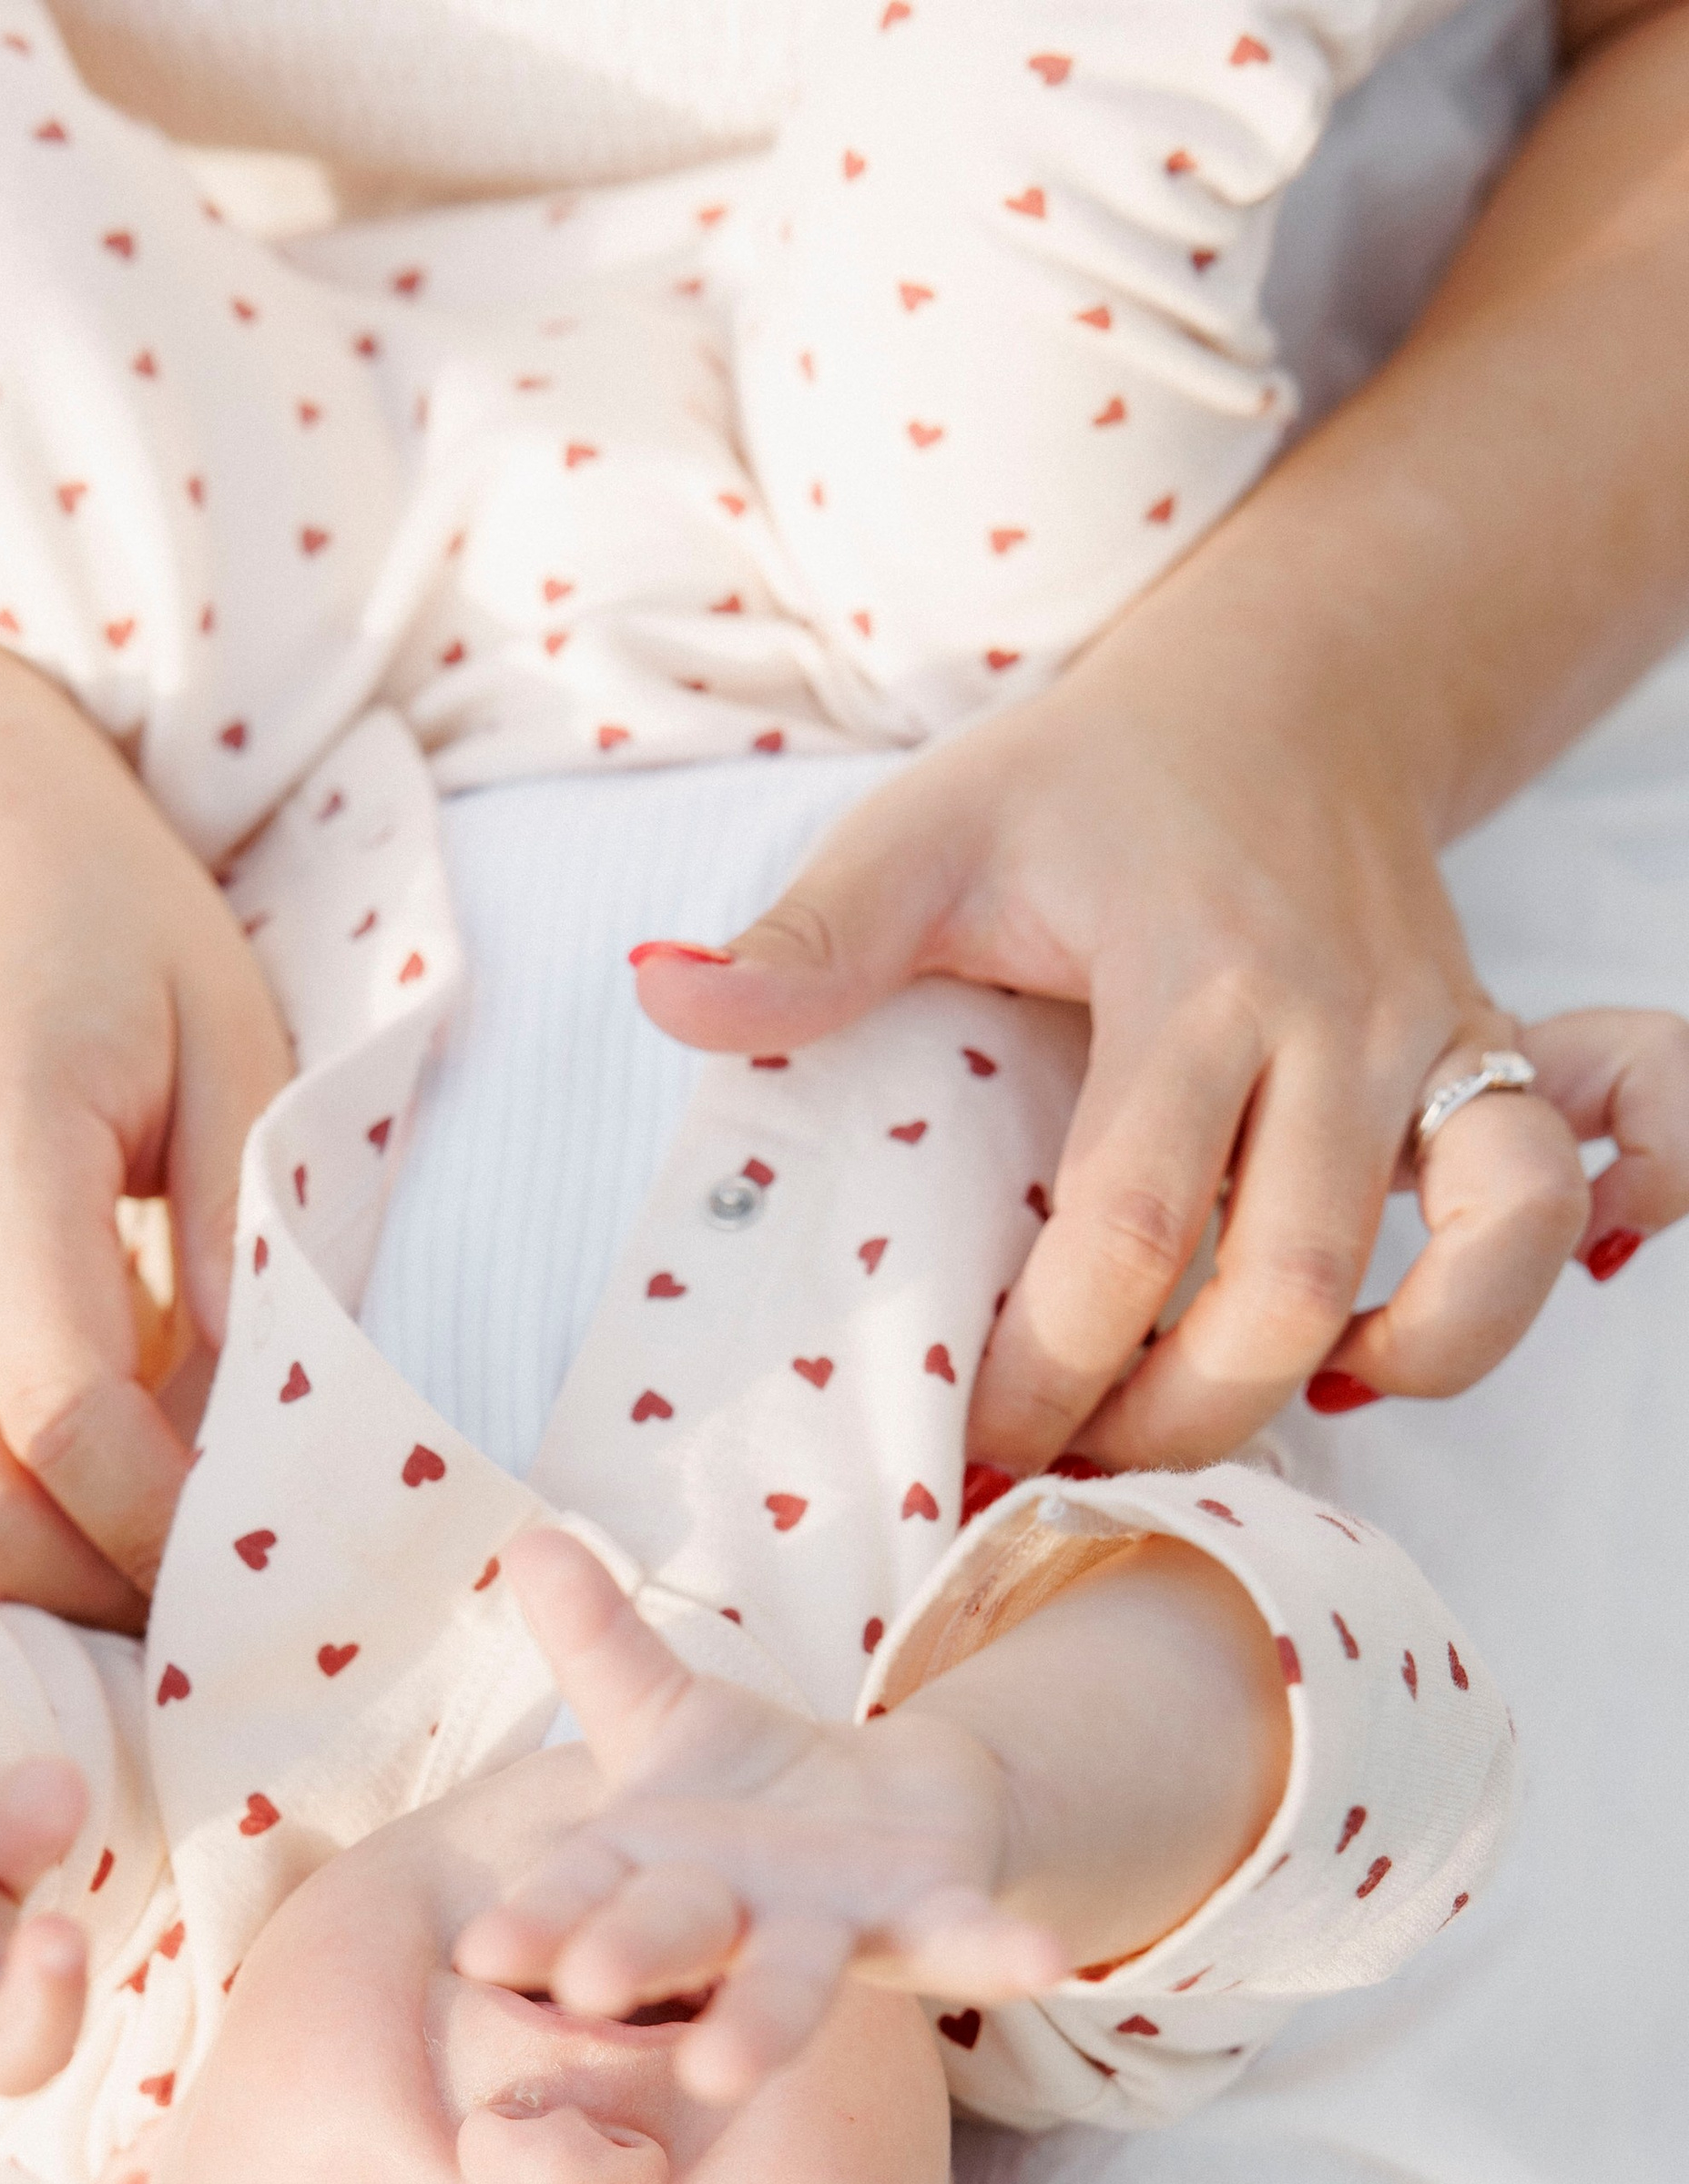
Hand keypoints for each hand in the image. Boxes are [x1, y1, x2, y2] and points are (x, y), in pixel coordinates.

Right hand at [453, 1531, 1063, 2104]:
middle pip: (677, 1937)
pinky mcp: (929, 1921)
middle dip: (637, 1960)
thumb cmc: (742, 1792)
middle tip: (592, 1993)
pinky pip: (968, 1941)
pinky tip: (1051, 1961)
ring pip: (792, 1977)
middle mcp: (730, 1918)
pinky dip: (1005, 1955)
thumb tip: (529, 1542)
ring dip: (765, 2021)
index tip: (488, 1950)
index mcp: (648, 1871)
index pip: (580, 1894)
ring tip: (726, 2072)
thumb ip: (599, 1642)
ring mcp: (830, 1931)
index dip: (538, 1921)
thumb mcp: (664, 1715)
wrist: (887, 1816)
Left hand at [632, 601, 1611, 1472]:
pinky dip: (1472, 1321)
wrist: (1293, 696)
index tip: (970, 1433)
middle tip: (1069, 1469)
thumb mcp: (932, 829)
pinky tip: (1359, 1367)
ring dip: (1335, 1388)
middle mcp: (1340, 1017)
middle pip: (1281, 1291)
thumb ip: (811, 934)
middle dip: (1171, 1420)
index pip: (1125, 1228)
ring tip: (1208, 1437)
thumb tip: (666, 1000)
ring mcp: (1437, 1050)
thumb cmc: (1088, 787)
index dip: (1047, 1367)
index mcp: (1191, 971)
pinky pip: (1536, 1220)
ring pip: (1452, 1275)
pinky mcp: (1492, 1074)